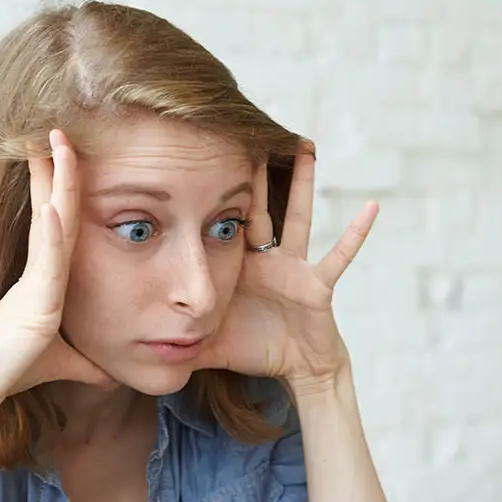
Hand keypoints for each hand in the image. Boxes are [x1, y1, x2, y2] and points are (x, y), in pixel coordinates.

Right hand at [0, 129, 114, 426]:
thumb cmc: (10, 372)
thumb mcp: (61, 363)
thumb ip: (84, 363)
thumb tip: (110, 374)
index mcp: (42, 278)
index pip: (58, 223)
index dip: (60, 187)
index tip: (63, 154)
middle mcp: (37, 273)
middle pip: (53, 209)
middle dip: (56, 168)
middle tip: (58, 129)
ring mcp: (34, 284)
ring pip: (51, 224)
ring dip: (56, 183)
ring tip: (58, 144)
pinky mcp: (34, 304)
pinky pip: (46, 262)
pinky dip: (50, 233)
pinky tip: (55, 205)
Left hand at [193, 140, 376, 393]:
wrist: (295, 370)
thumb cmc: (252, 350)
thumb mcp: (206, 342)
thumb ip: (172, 339)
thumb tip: (129, 348)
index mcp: (237, 267)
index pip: (221, 222)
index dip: (212, 193)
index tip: (195, 157)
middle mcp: (266, 259)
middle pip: (257, 208)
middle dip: (252, 174)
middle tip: (244, 131)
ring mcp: (294, 267)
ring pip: (299, 217)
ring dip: (303, 184)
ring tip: (306, 147)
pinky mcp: (318, 284)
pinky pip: (340, 255)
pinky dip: (356, 234)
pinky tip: (371, 208)